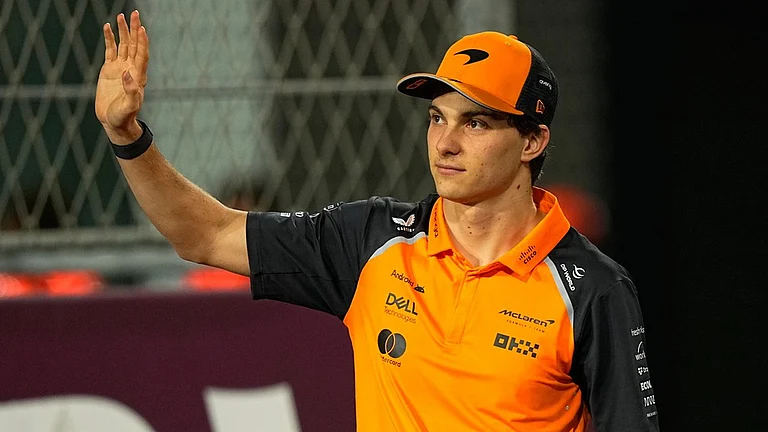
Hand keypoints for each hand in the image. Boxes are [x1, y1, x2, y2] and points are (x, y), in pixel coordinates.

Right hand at [95, 10, 148, 144]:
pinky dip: (110, 39)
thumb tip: (128, 73)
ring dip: (123, 31)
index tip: (142, 28)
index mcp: (138, 76)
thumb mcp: (129, 106)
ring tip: (121, 16)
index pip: (142, 54)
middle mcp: (131, 69)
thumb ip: (131, 91)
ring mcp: (120, 68)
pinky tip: (108, 27)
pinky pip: (110, 50)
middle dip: (134, 30)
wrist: (114, 122)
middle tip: (135, 14)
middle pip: (134, 45)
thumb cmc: (124, 116)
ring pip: (123, 45)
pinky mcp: (109, 70)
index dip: (142, 42)